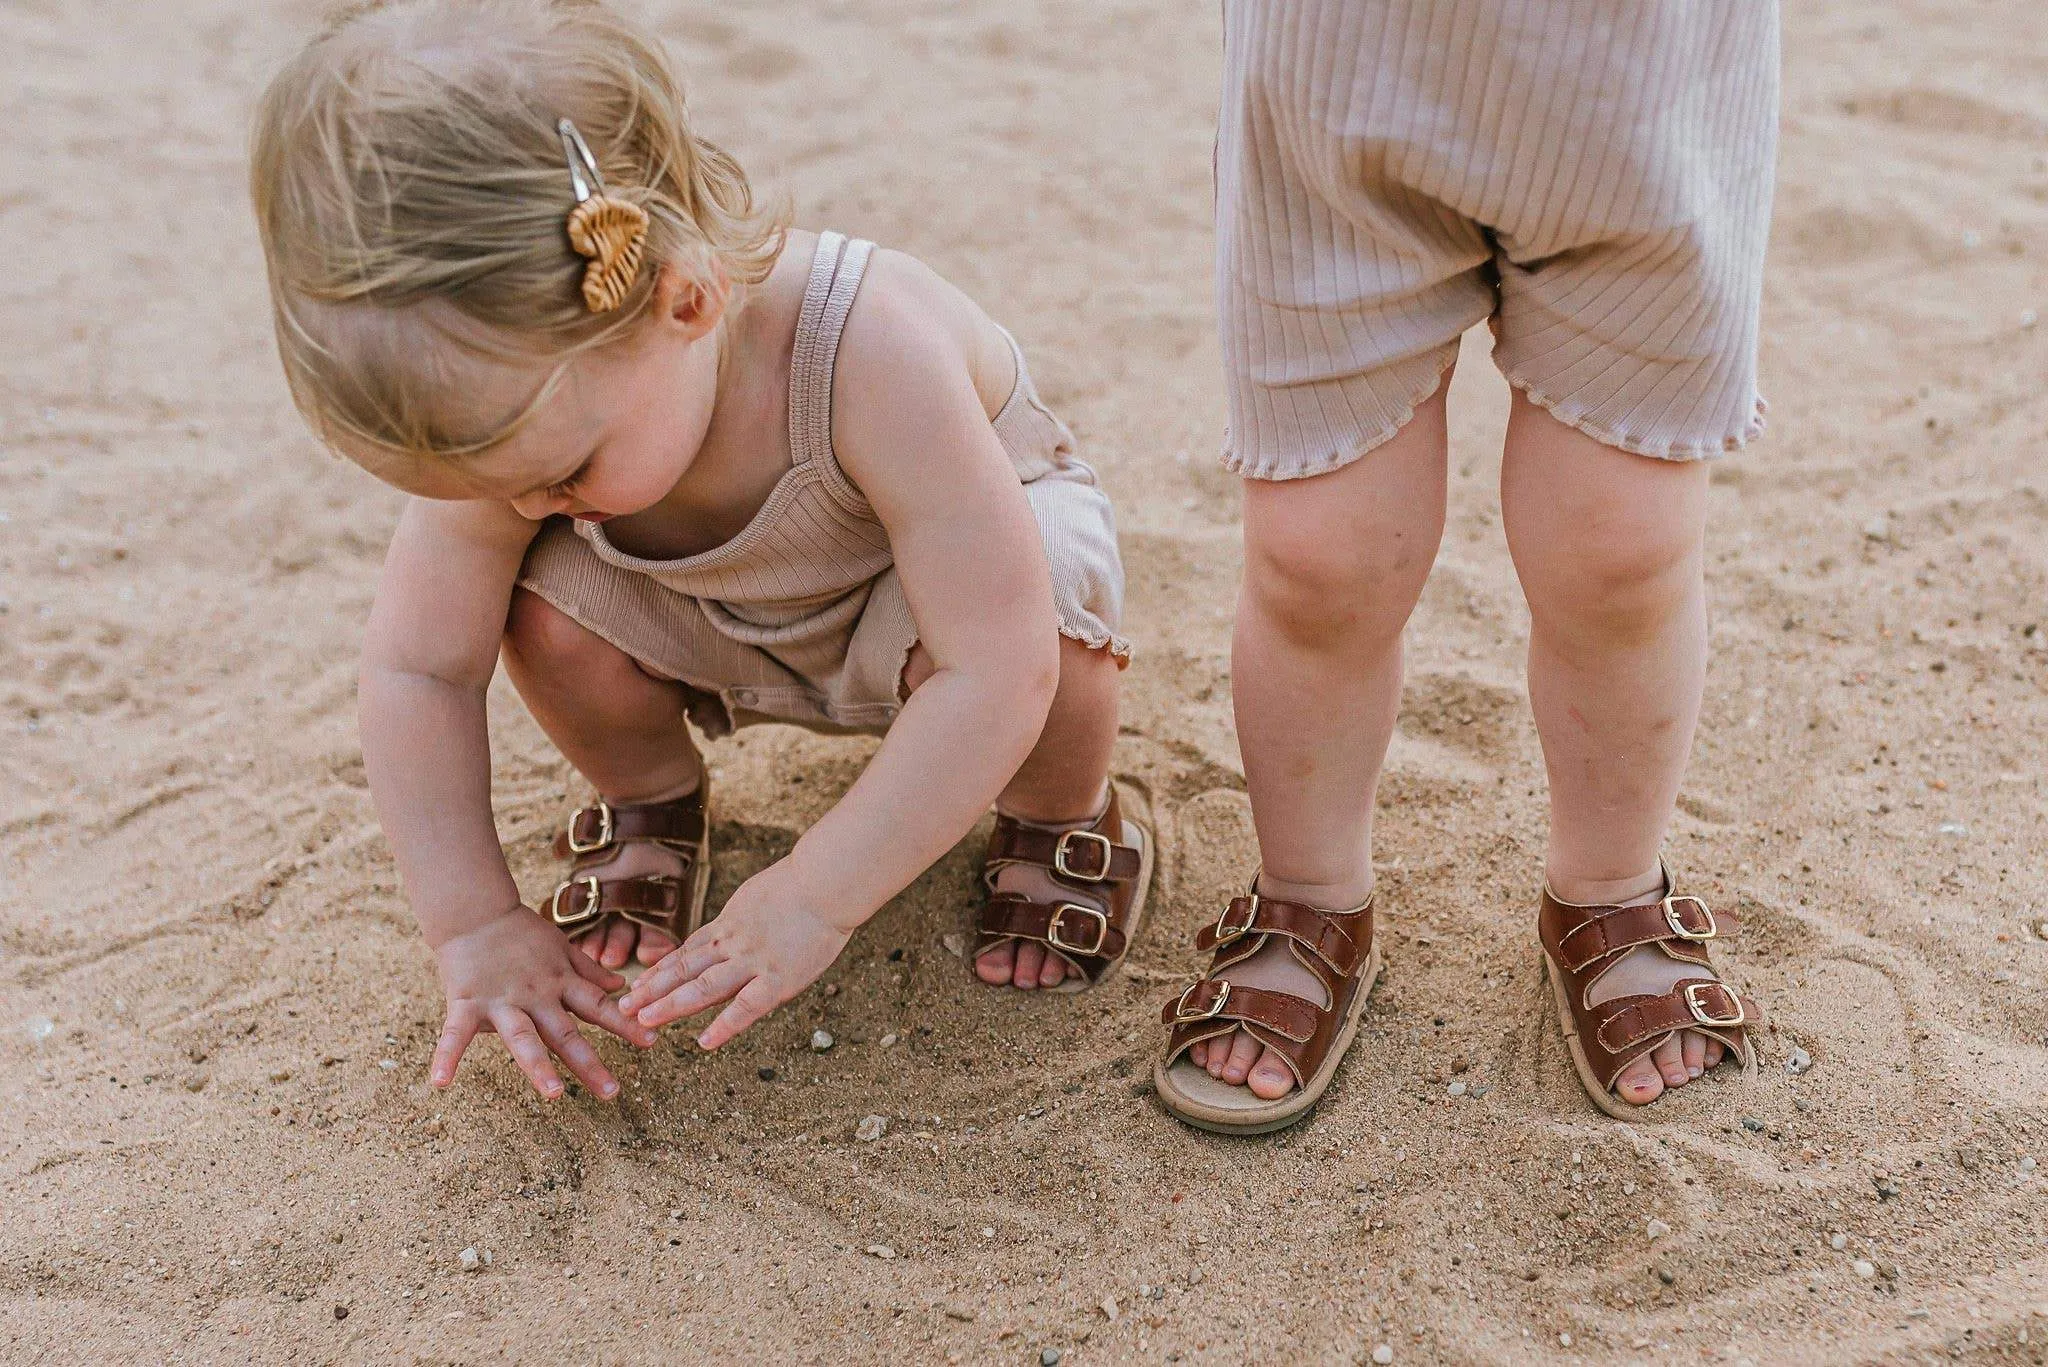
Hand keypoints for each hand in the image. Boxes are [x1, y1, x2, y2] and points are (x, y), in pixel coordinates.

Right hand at [429, 907, 656, 1098]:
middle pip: (566, 1033)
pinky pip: (455, 1034)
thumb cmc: (520, 932)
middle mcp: (537, 996)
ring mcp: (502, 1001)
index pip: (599, 1006)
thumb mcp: (562, 947)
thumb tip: (621, 985)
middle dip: (589, 1063)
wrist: (475, 911)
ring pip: (523, 1037)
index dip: (625, 1024)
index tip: (652, 1043)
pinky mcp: (467, 1003)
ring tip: (554, 1094)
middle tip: (612, 1092)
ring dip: (538, 1066)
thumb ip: (589, 970)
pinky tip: (441, 1083)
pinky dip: (446, 1057)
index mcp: (560, 983)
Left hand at [619, 860, 852, 1049]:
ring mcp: (753, 962)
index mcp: (729, 925)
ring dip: (671, 1004)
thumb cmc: (804, 884)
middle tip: (623, 1008)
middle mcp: (733, 944)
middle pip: (684, 970)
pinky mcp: (778, 979)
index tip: (637, 986)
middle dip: (651, 990)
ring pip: (703, 987)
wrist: (827, 882)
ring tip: (644, 1021)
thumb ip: (743, 919)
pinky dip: (725, 1026)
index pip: (686, 952)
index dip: (659, 971)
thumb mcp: (759, 896)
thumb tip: (731, 931)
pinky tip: (705, 1042)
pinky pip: (746, 1007)